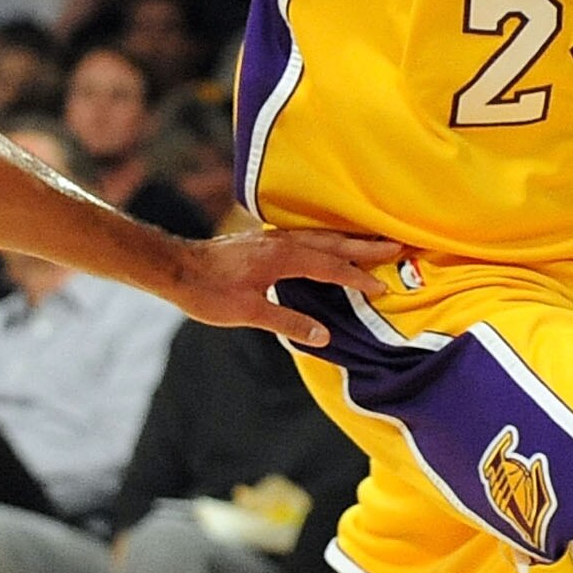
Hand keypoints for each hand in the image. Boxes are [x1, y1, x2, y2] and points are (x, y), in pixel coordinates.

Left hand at [159, 229, 403, 347]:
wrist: (174, 267)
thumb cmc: (208, 291)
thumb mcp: (248, 312)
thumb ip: (288, 321)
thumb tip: (323, 336)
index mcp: (283, 259)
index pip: (331, 268)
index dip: (358, 277)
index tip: (383, 286)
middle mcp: (282, 243)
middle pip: (332, 243)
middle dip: (365, 246)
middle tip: (397, 244)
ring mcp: (272, 239)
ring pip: (320, 236)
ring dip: (348, 239)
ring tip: (372, 241)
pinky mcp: (263, 241)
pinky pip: (305, 236)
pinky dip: (325, 240)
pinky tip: (326, 244)